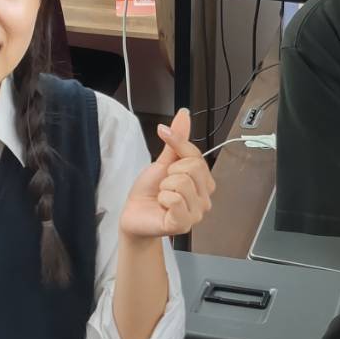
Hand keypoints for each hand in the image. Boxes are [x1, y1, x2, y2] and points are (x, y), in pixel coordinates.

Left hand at [119, 109, 215, 238]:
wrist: (134, 214)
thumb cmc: (149, 191)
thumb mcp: (163, 161)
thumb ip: (177, 140)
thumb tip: (184, 114)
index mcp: (204, 182)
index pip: (197, 156)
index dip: (178, 146)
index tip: (164, 139)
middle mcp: (205, 198)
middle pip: (192, 168)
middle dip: (170, 173)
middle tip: (164, 184)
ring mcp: (196, 213)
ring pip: (182, 183)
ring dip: (164, 188)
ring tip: (162, 196)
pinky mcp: (183, 224)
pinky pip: (175, 200)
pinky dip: (162, 199)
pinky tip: (162, 206)